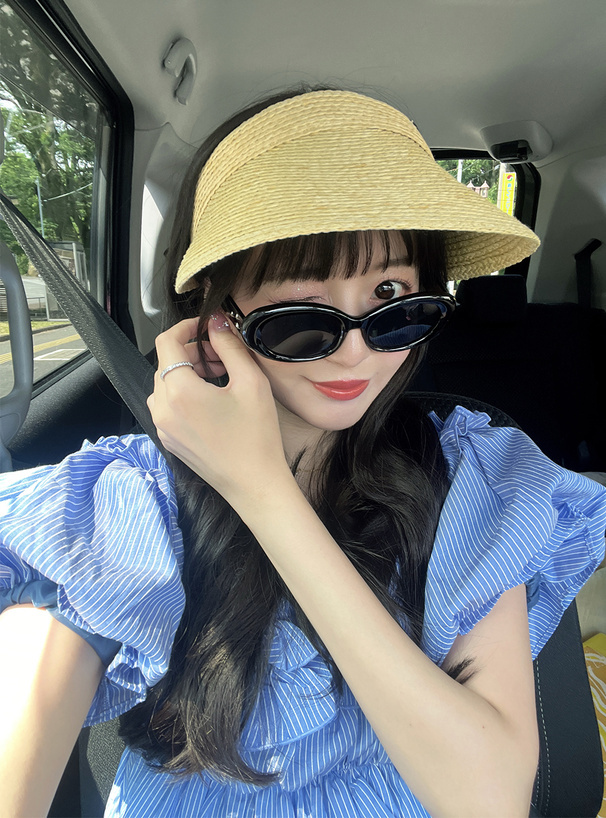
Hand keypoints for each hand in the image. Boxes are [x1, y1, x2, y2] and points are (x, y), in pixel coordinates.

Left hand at [148, 315, 290, 502]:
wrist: (254, 484)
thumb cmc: (256, 436)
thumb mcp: (250, 382)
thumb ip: (230, 346)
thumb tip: (217, 321)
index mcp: (179, 391)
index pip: (166, 342)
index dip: (185, 327)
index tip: (205, 326)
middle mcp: (162, 408)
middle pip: (166, 363)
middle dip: (192, 352)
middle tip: (222, 356)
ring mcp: (163, 426)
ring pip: (165, 384)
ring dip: (188, 373)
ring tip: (219, 378)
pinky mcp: (169, 439)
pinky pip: (168, 405)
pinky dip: (184, 394)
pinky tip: (212, 401)